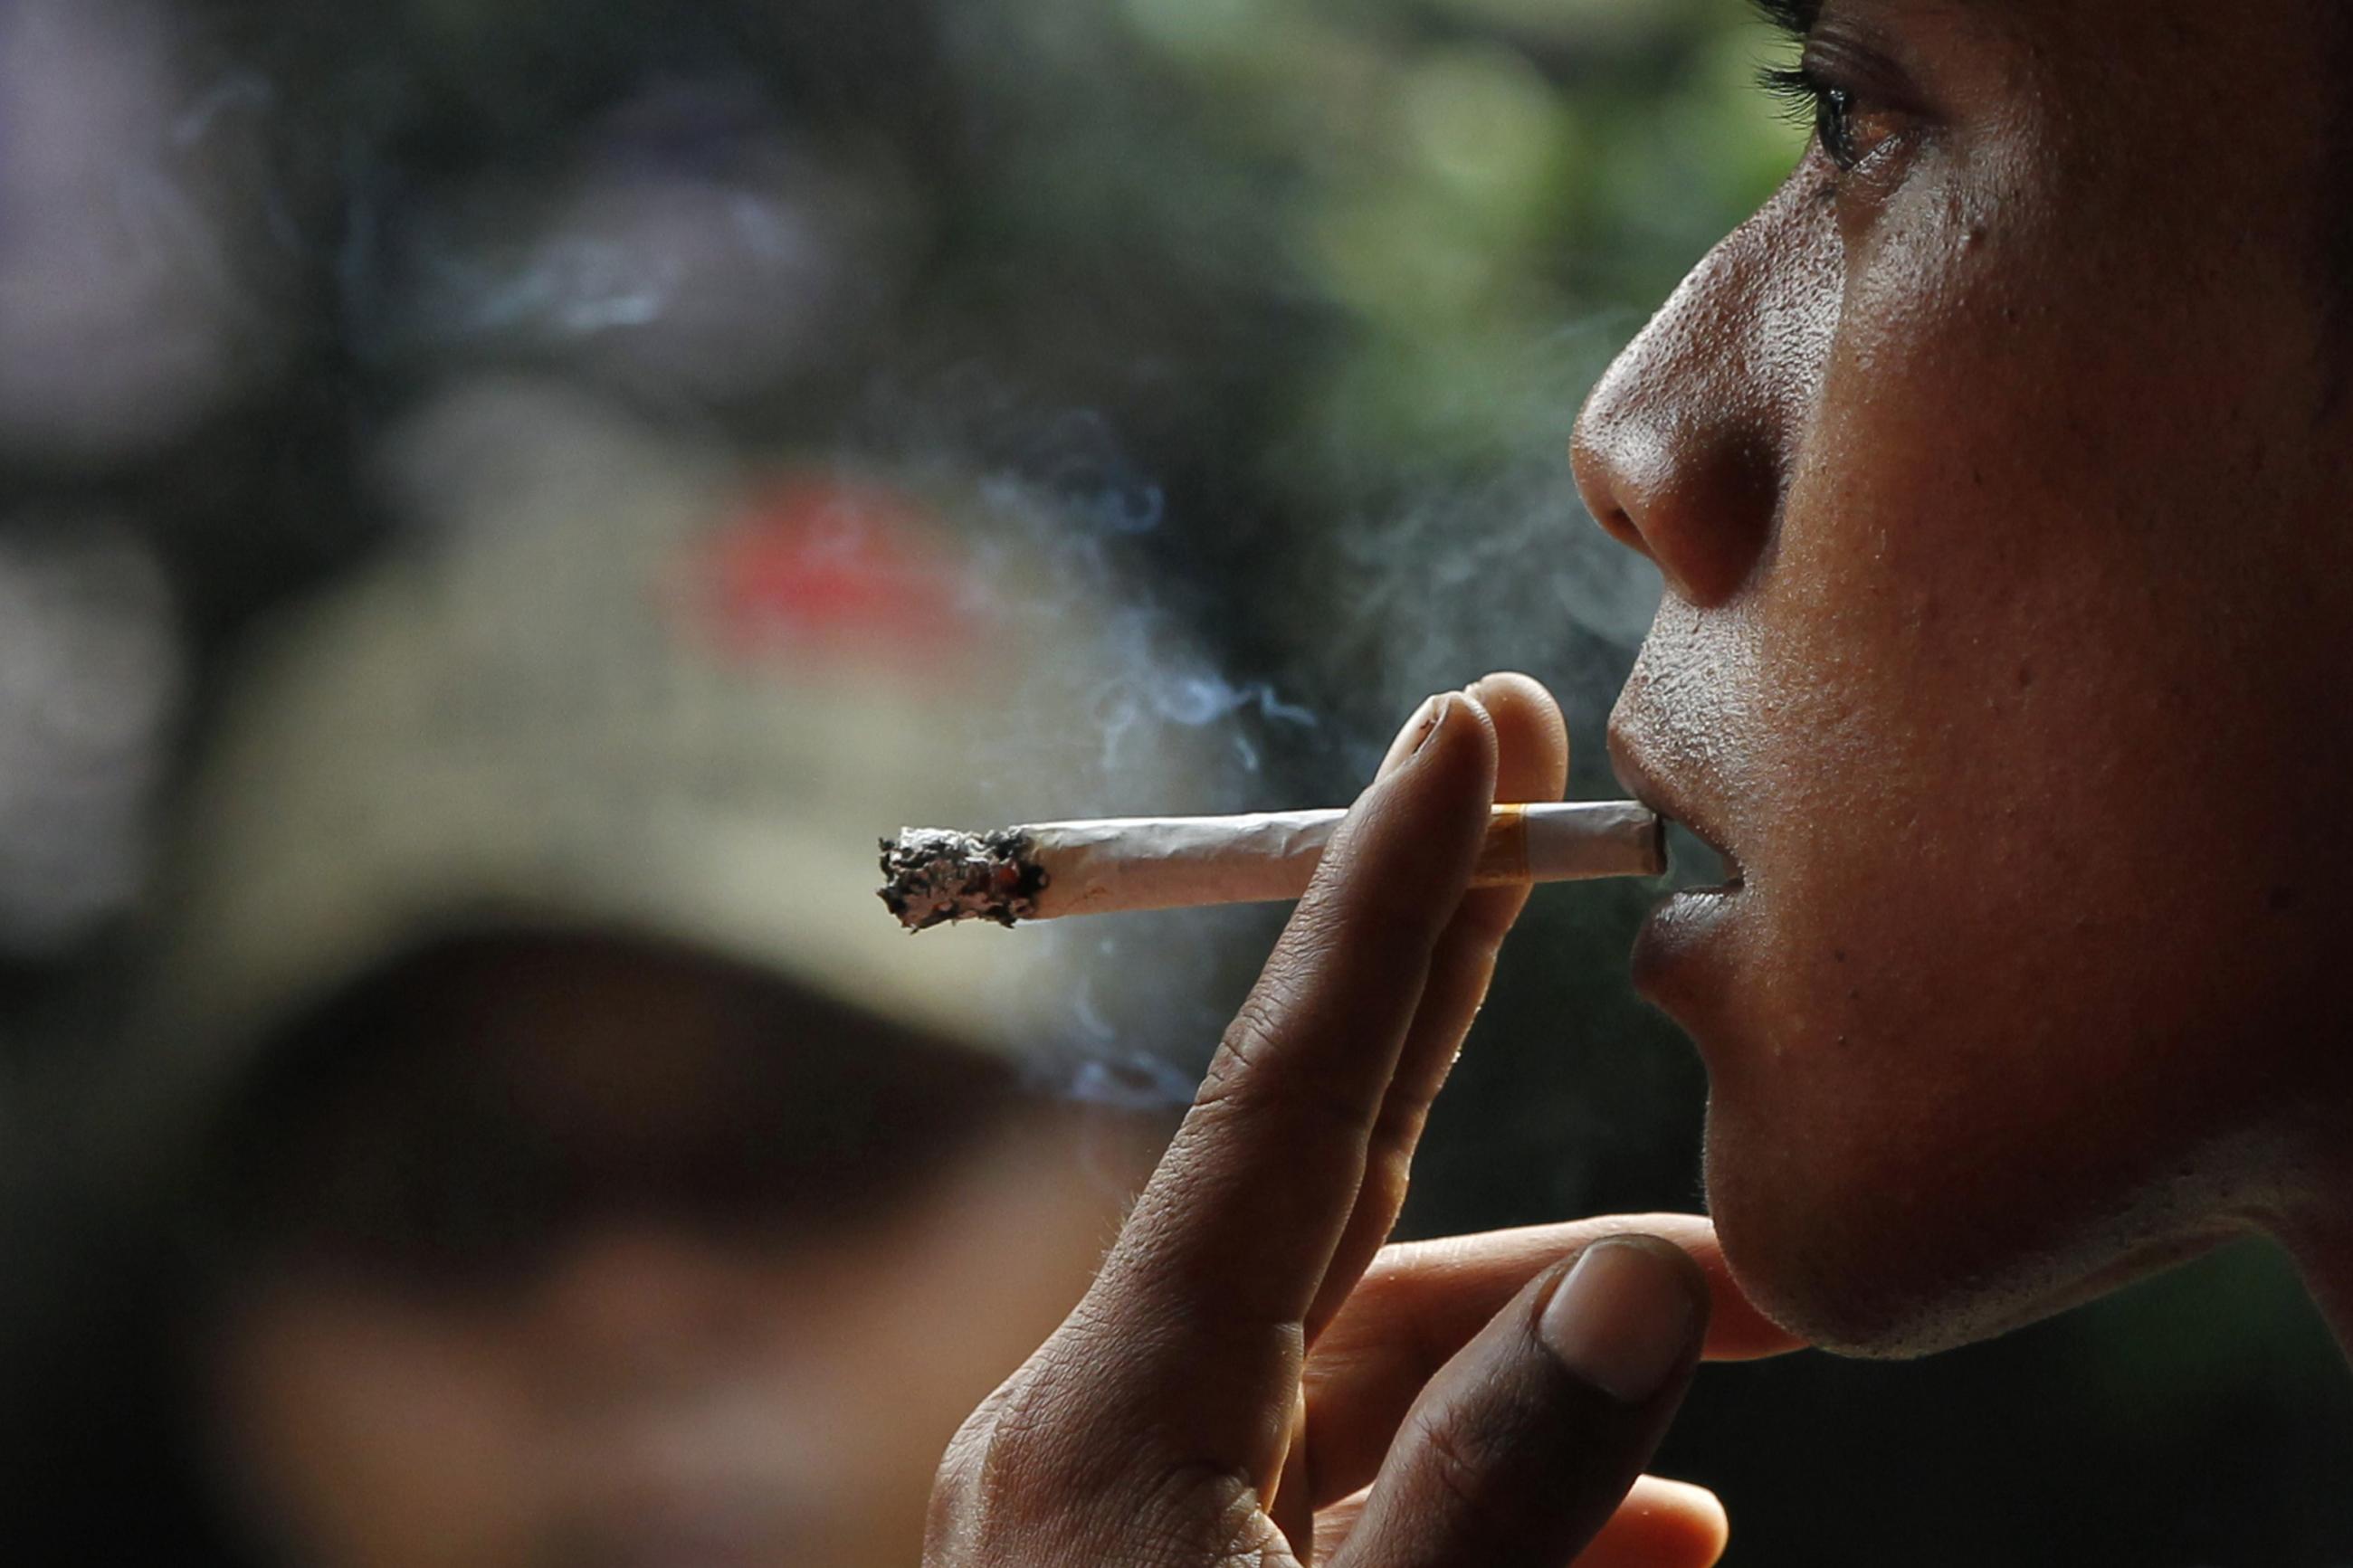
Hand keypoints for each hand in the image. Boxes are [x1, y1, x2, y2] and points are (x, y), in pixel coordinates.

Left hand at [925, 675, 1801, 1566]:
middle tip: (1581, 849)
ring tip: (1739, 1307)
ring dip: (1554, 1334)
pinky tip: (1661, 1523)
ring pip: (1374, 1361)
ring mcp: (1152, 1516)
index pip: (1282, 1098)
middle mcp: (1118, 1428)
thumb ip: (1491, 1487)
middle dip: (1467, 1020)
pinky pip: (1360, 1493)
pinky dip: (1503, 1487)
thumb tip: (1636, 1278)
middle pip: (1333, 1177)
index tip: (1466, 735)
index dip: (1388, 906)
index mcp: (1114, 1413)